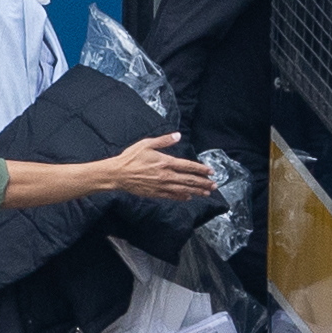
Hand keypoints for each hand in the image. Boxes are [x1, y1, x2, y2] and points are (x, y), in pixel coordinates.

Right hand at [100, 131, 218, 200]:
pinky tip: (188, 197)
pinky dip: (182, 197)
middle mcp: (166, 175)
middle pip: (189, 180)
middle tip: (214, 186)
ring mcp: (161, 186)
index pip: (188, 166)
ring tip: (206, 193)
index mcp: (165, 162)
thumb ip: (164, 141)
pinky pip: (172, 196)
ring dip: (196, 191)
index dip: (201, 169)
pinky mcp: (155, 193)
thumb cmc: (130, 158)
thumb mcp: (146, 144)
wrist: (117, 174)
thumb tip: (178, 136)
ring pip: (183, 190)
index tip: (211, 172)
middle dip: (203, 183)